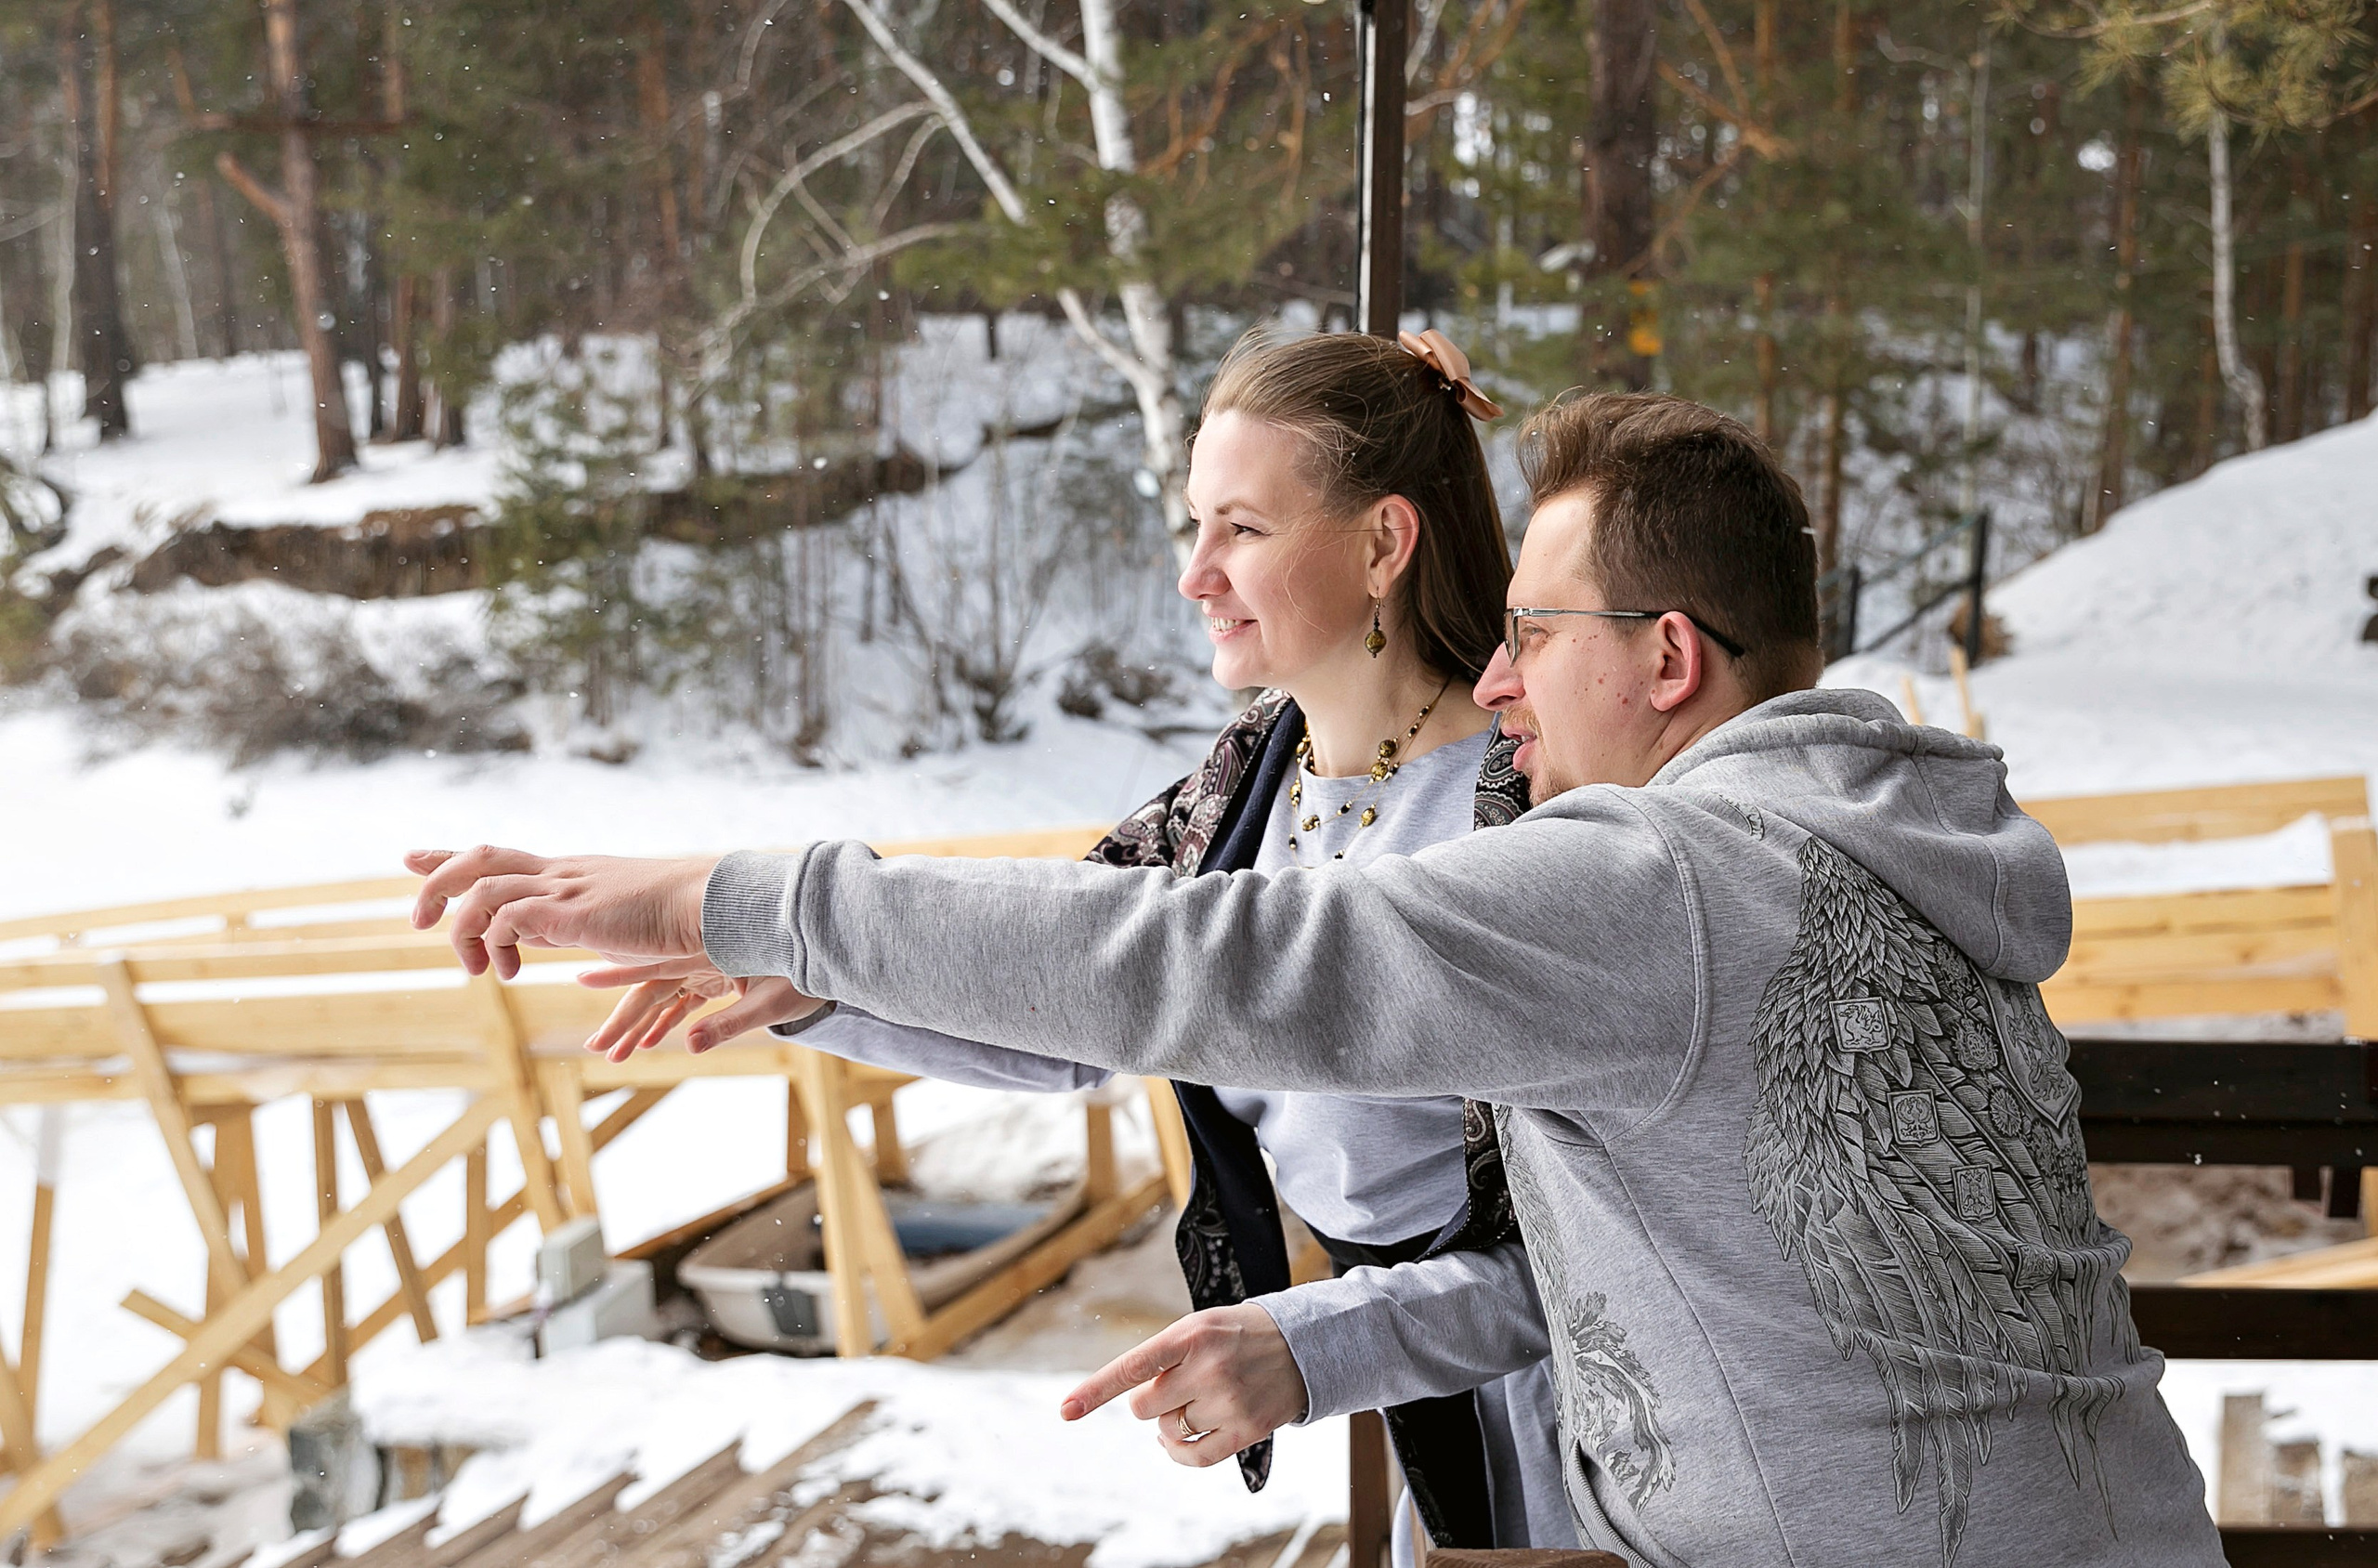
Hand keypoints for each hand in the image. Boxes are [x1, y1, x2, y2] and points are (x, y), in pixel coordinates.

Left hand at [406, 847, 715, 979]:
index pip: (498, 856)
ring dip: (460, 926)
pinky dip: (494, 945)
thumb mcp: (605, 922)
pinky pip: (507, 917)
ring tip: (472, 968)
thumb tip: (529, 938)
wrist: (706, 908)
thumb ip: (564, 925)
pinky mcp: (570, 910)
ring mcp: (564, 888)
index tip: (410, 856)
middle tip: (420, 921)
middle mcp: (559, 873)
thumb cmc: (671, 922)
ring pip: (482, 886)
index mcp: (567, 874)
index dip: (448, 855)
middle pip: (479, 856)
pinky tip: (510, 972)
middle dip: (436, 880)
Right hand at [580, 960, 826, 1061]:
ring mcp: (708, 967)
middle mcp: (702, 957)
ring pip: (663, 998)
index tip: (584, 978)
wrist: (828, 958)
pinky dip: (664, 1022)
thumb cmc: (804, 977)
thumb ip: (730, 1024)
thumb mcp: (771, 1004)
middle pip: (652, 989)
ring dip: (639, 1025)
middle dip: (622, 1020)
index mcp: (709, 954)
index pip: (655, 967)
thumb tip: (690, 1047)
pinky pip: (683, 1001)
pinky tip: (647, 1043)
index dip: (618, 975)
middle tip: (596, 1047)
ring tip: (613, 1054)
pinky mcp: (717, 977)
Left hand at [1057, 1304, 1308, 1466]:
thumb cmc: (1238, 1334)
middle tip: (1175, 1384)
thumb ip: (1163, 1355)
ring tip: (1199, 1398)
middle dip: (1150, 1400)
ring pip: (1168, 1430)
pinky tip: (1179, 1441)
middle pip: (1144, 1406)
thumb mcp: (1200, 1325)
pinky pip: (1194, 1456)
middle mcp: (1208, 1368)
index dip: (1096, 1390)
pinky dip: (1179, 1452)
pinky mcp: (1246, 1430)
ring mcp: (1228, 1401)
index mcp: (1191, 1334)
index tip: (1066, 1410)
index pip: (1133, 1366)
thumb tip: (1132, 1400)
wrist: (1302, 1345)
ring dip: (1173, 1420)